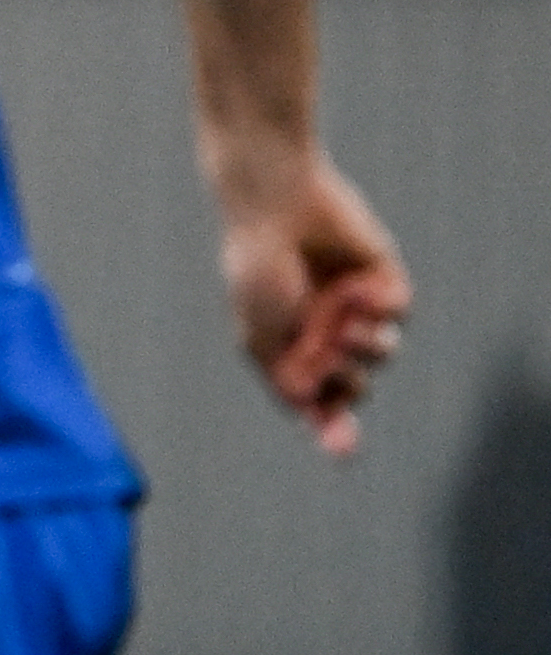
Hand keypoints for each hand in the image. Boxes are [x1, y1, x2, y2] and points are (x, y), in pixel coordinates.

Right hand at [221, 155, 410, 456]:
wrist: (274, 204)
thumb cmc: (256, 266)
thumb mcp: (257, 334)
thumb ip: (284, 378)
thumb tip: (310, 411)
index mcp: (292, 348)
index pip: (318, 401)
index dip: (331, 427)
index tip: (341, 450)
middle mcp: (326, 332)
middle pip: (356, 386)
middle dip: (344, 382)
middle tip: (325, 356)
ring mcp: (355, 307)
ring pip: (383, 353)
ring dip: (365, 349)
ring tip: (343, 326)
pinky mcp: (382, 279)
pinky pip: (398, 313)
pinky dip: (379, 310)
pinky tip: (355, 290)